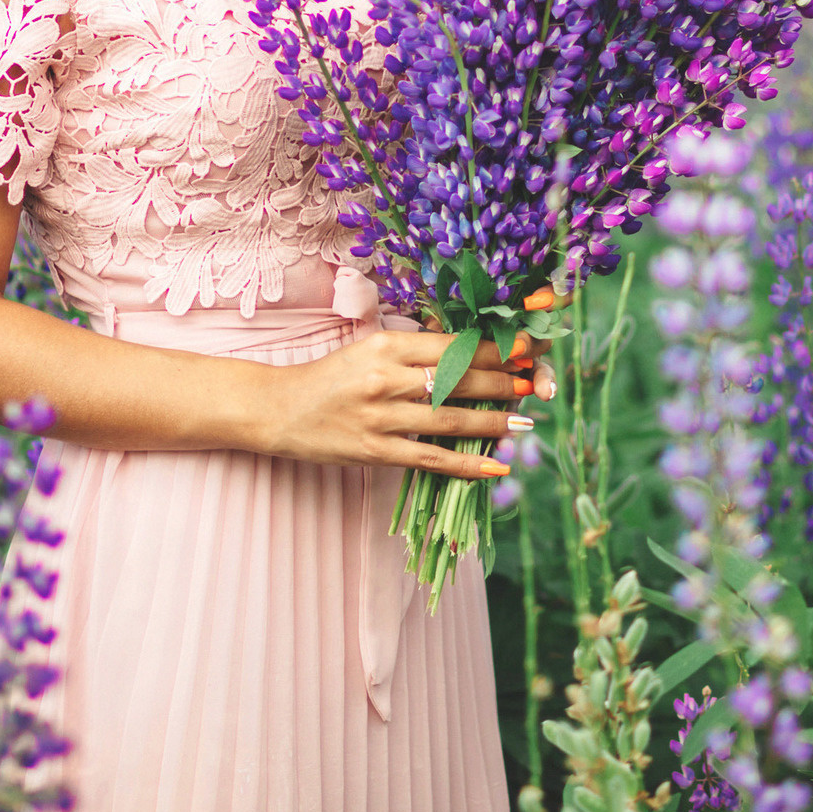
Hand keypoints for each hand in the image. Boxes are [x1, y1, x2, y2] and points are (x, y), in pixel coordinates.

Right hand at [254, 329, 553, 475]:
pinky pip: (431, 459)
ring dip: (494, 421)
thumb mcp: (369, 349)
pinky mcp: (375, 451)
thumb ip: (413, 350)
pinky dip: (467, 465)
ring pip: (450, 418)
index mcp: (386, 344)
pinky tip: (496, 467)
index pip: (453, 345)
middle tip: (534, 383)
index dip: (494, 350)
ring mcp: (380, 416)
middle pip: (458, 379)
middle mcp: (385, 376)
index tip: (525, 350)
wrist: (278, 409)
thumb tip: (469, 353)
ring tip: (524, 422)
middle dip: (503, 381)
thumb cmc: (330, 378)